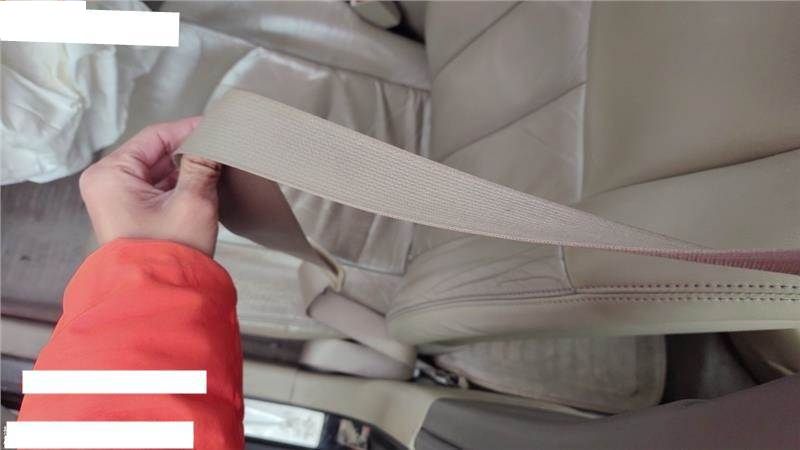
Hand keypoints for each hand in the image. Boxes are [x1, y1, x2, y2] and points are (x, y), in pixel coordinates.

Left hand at [79, 117, 221, 255]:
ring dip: (186, 170)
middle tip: (221, 148)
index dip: (189, 129)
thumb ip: (204, 164)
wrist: (158, 296)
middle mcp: (106, 183)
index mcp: (111, 174)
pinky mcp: (128, 215)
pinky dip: (178, 186)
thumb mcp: (193, 201)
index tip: (217, 127)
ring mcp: (115, 200)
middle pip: (155, 154)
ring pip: (157, 172)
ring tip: (216, 168)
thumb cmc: (168, 251)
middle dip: (189, 152)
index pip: (155, 136)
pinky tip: (204, 186)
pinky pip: (155, 189)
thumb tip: (215, 141)